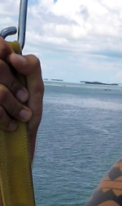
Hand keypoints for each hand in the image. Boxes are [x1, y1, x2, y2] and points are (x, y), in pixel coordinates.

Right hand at [0, 38, 42, 161]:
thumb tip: (15, 57)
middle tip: (25, 100)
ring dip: (13, 105)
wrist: (14, 154)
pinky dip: (3, 118)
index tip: (16, 67)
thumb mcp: (34, 91)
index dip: (4, 51)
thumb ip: (31, 68)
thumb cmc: (24, 118)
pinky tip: (10, 126)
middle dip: (15, 86)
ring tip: (21, 116)